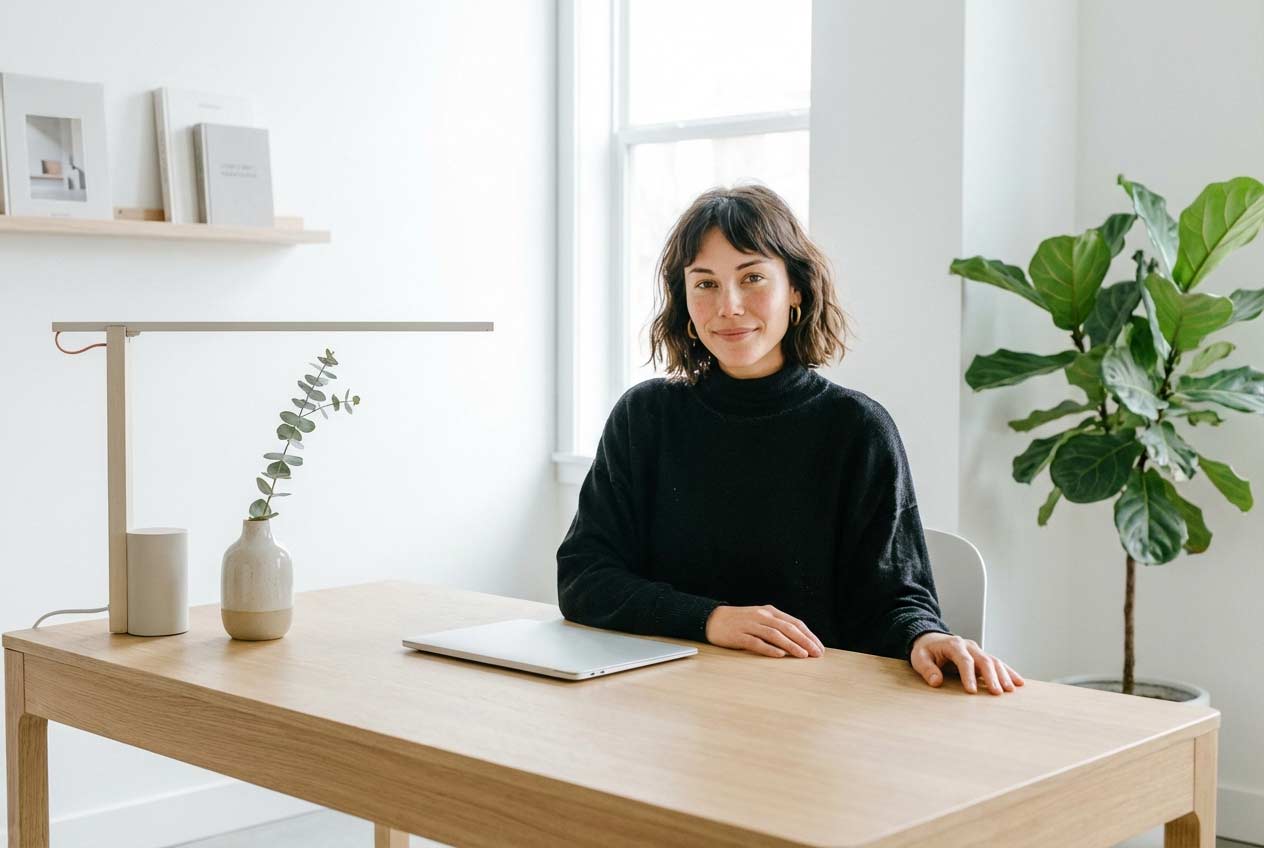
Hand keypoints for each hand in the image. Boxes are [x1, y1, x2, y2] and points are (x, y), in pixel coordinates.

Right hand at [704, 605, 824, 657]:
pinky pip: (756, 642)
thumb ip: (777, 627)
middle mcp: (762, 616)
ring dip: (791, 645)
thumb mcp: (761, 619)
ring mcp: (750, 625)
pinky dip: (769, 648)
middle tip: (816, 653)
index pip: (794, 623)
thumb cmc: (740, 622)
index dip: (808, 635)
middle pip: (787, 628)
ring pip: (774, 634)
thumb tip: (799, 642)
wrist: (713, 619)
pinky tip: (779, 655)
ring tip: (803, 655)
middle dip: (804, 641)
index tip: (819, 647)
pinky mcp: (738, 635)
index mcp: (770, 611)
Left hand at [910, 632, 1024, 694]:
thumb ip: (927, 669)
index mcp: (953, 645)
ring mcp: (977, 650)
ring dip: (1004, 675)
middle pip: (983, 660)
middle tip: (997, 693)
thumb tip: (935, 681)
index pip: (964, 660)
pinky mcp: (982, 656)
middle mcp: (968, 646)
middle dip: (991, 676)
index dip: (968, 675)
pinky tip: (1018, 682)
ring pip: (994, 661)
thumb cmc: (925, 650)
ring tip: (1011, 690)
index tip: (972, 691)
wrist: (931, 639)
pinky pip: (998, 663)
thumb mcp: (919, 658)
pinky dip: (1009, 672)